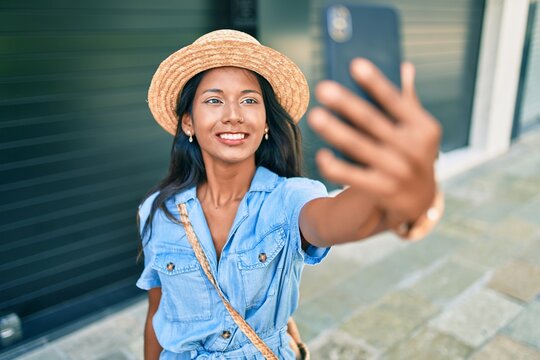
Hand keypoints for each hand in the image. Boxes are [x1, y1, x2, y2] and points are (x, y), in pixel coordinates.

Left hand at [308, 58, 441, 223]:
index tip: (354, 64)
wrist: (421, 199)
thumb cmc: (414, 152)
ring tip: (315, 116)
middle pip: (372, 122)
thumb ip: (408, 100)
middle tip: (323, 88)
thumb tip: (404, 66)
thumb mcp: (419, 130)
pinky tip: (320, 155)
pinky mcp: (383, 190)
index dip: (375, 83)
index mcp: (423, 128)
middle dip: (347, 104)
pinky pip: (353, 177)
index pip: (396, 101)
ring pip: (358, 147)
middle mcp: (412, 149)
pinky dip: (336, 167)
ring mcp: (398, 171)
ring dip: (335, 131)